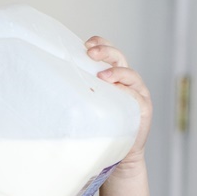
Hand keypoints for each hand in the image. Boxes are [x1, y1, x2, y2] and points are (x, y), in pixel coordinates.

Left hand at [86, 36, 152, 168]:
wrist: (121, 151)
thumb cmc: (103, 125)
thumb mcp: (92, 103)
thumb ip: (84, 90)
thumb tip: (52, 82)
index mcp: (116, 75)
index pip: (109, 52)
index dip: (101, 43)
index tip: (86, 43)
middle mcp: (129, 80)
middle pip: (119, 58)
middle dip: (106, 52)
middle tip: (91, 53)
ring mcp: (139, 93)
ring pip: (130, 75)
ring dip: (116, 72)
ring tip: (102, 76)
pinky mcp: (144, 108)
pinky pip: (137, 97)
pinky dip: (128, 92)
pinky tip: (119, 91)